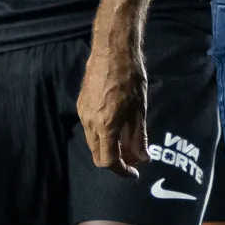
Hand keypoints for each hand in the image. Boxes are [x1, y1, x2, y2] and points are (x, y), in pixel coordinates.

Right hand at [77, 37, 148, 173]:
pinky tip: (116, 126)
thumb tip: (143, 158)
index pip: (108, 161)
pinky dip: (102, 134)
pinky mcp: (81, 105)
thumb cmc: (130, 78)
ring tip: (127, 141)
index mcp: (106, 126)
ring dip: (108, 147)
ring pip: (93, 142)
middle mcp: (90, 123)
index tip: (134, 173)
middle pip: (98, 155)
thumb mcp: (139, 110)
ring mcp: (83, 113)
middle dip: (115, 161)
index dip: (122, 171)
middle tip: (133, 158)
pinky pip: (89, 128)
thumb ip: (139, 137)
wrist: (112, 51)